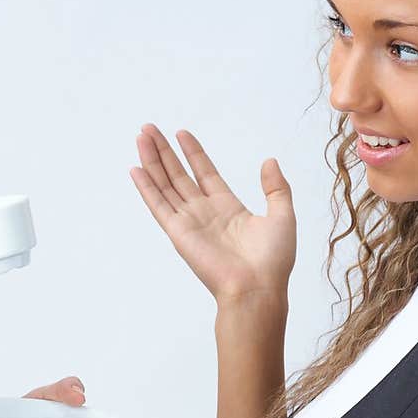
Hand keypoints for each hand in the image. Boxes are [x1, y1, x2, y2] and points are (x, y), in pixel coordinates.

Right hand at [132, 124, 295, 304]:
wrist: (257, 288)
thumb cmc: (273, 261)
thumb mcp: (282, 216)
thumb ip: (276, 187)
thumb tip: (269, 161)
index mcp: (227, 207)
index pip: (205, 172)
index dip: (193, 153)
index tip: (181, 133)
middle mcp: (205, 213)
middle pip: (178, 175)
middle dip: (164, 152)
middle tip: (149, 129)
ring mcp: (190, 222)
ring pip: (165, 184)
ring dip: (151, 161)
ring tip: (141, 136)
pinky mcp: (179, 233)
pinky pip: (158, 206)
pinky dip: (146, 188)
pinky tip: (135, 169)